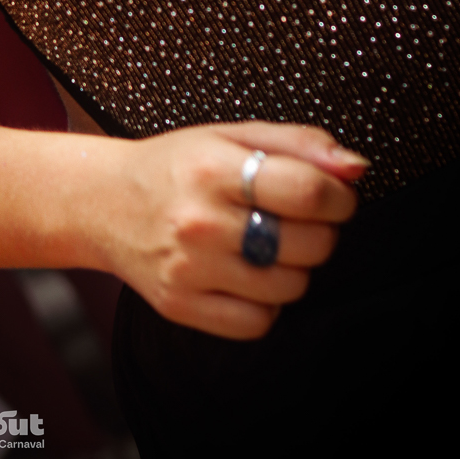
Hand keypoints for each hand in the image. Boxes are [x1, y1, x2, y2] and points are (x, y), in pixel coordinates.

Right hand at [108, 121, 366, 339]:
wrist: (103, 203)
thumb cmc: (176, 166)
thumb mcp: (229, 135)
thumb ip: (298, 143)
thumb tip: (355, 168)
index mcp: (212, 167)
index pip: (308, 192)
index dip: (339, 198)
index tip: (334, 197)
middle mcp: (200, 220)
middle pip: (309, 244)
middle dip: (320, 232)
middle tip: (295, 219)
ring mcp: (189, 269)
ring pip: (290, 287)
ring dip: (293, 268)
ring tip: (267, 245)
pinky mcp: (181, 306)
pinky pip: (258, 323)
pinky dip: (265, 304)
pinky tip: (246, 275)